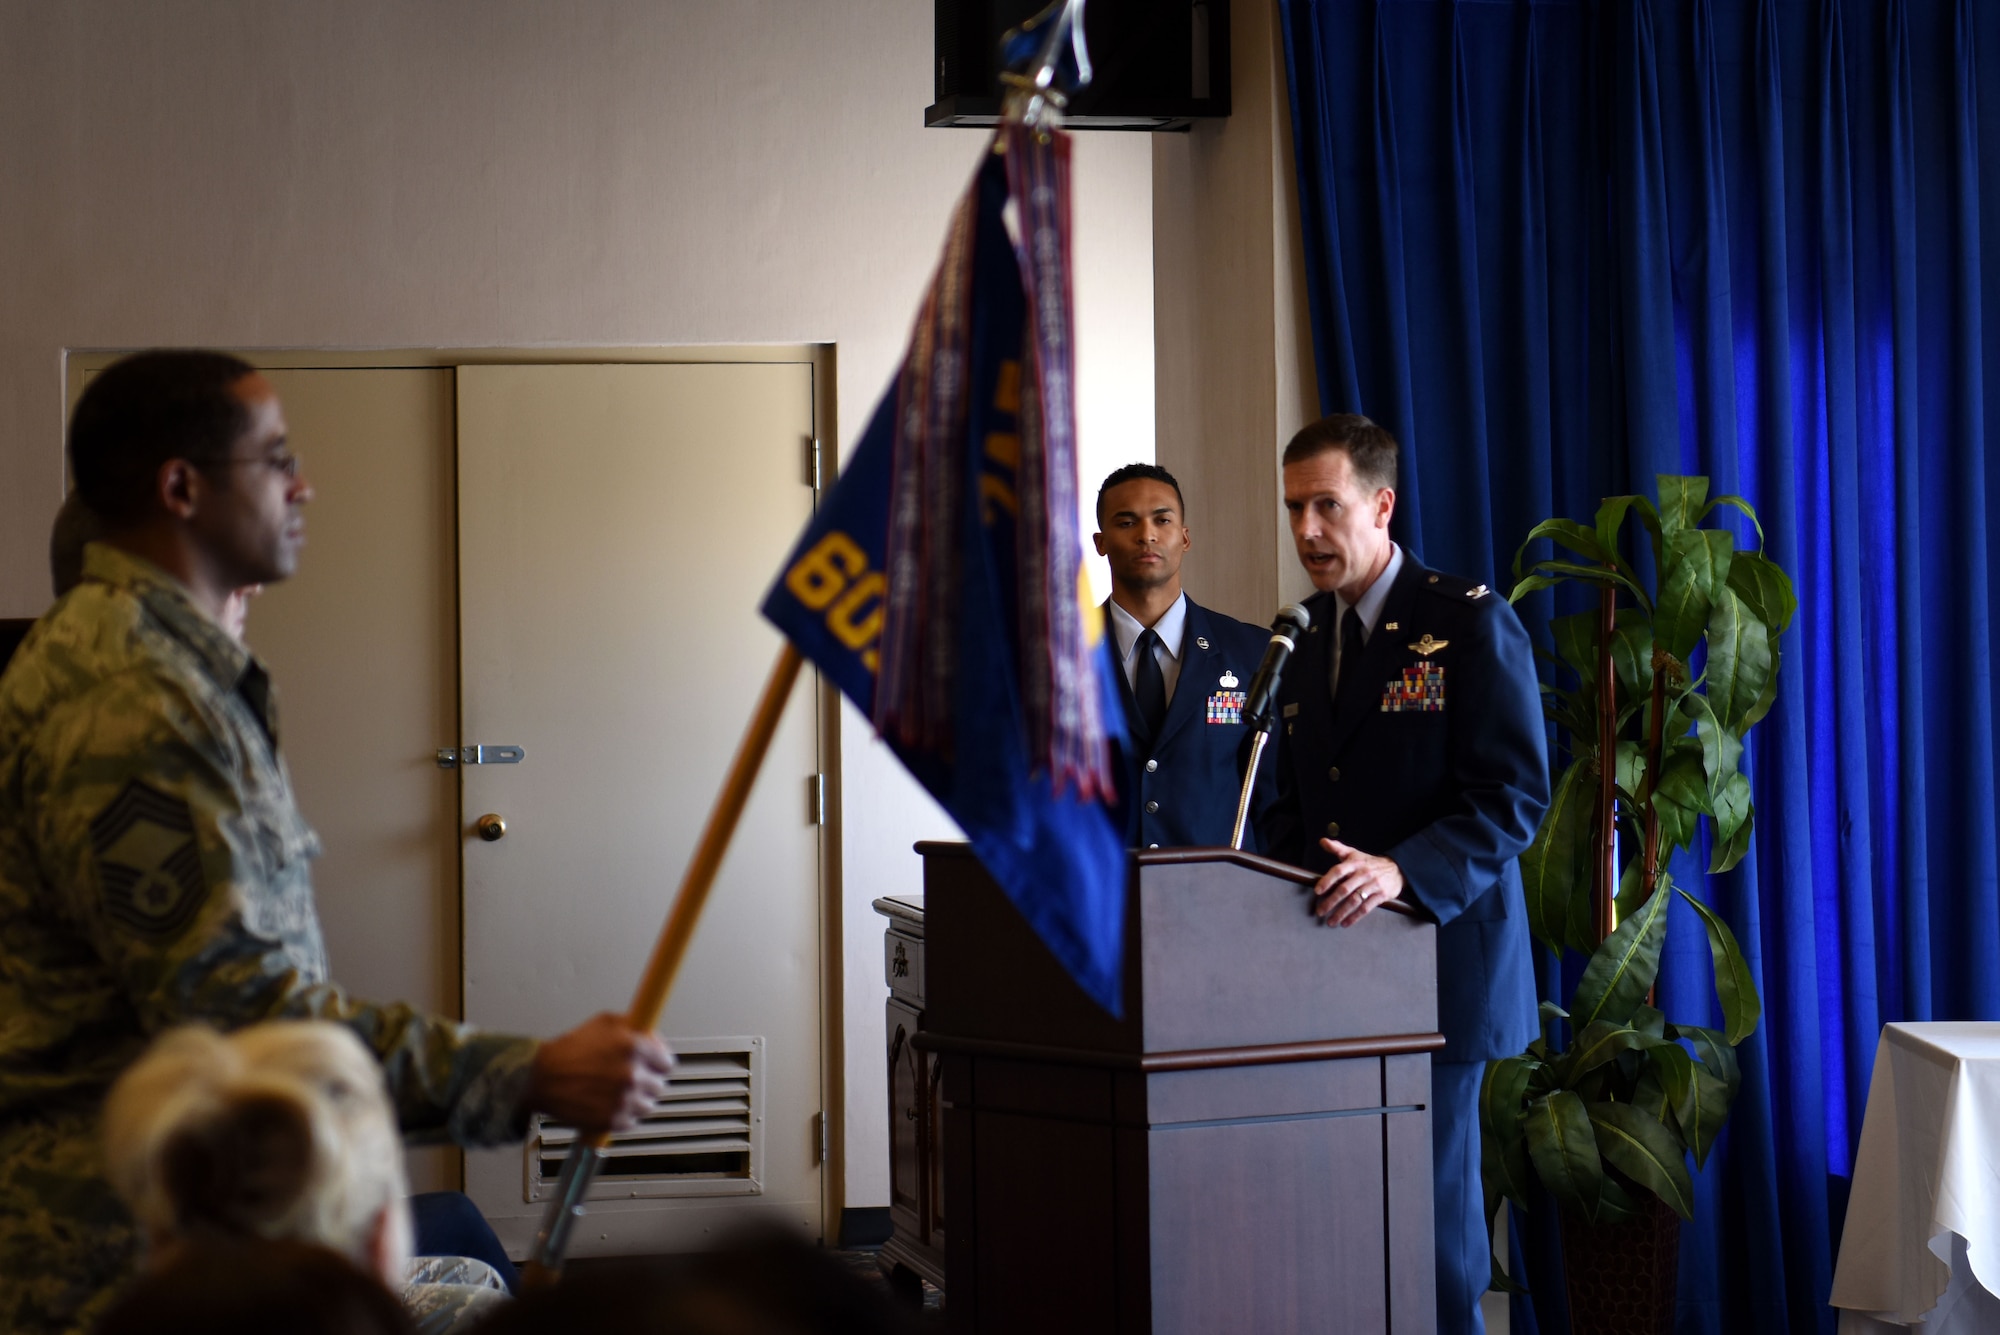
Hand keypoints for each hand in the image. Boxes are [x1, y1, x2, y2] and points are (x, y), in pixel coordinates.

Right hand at [527, 1012, 674, 1131]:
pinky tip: (608, 1103)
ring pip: (648, 1105)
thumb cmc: (570, 1049)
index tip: (652, 1066)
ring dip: (636, 1099)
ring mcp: (624, 1099)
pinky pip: (632, 1121)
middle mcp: (632, 1074)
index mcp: (634, 1047)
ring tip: (616, 1092)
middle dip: (646, 1081)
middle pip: (659, 1085)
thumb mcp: (605, 1022)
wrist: (541, 1077)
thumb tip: (654, 1037)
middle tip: (627, 1077)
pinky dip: (623, 1115)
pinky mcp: (613, 1120)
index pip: (667, 1063)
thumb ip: (636, 1027)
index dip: (657, 1064)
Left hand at [1310, 839, 1404, 926]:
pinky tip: (1345, 923)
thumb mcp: (1354, 853)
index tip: (1317, 891)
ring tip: (1330, 922)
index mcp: (1355, 863)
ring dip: (1341, 913)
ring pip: (1354, 901)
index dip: (1327, 881)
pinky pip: (1366, 908)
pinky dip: (1355, 917)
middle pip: (1345, 889)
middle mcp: (1363, 874)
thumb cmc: (1369, 862)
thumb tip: (1322, 841)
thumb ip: (1337, 848)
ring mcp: (1373, 885)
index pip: (1338, 871)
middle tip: (1320, 911)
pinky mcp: (1381, 895)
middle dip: (1331, 902)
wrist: (1397, 869)